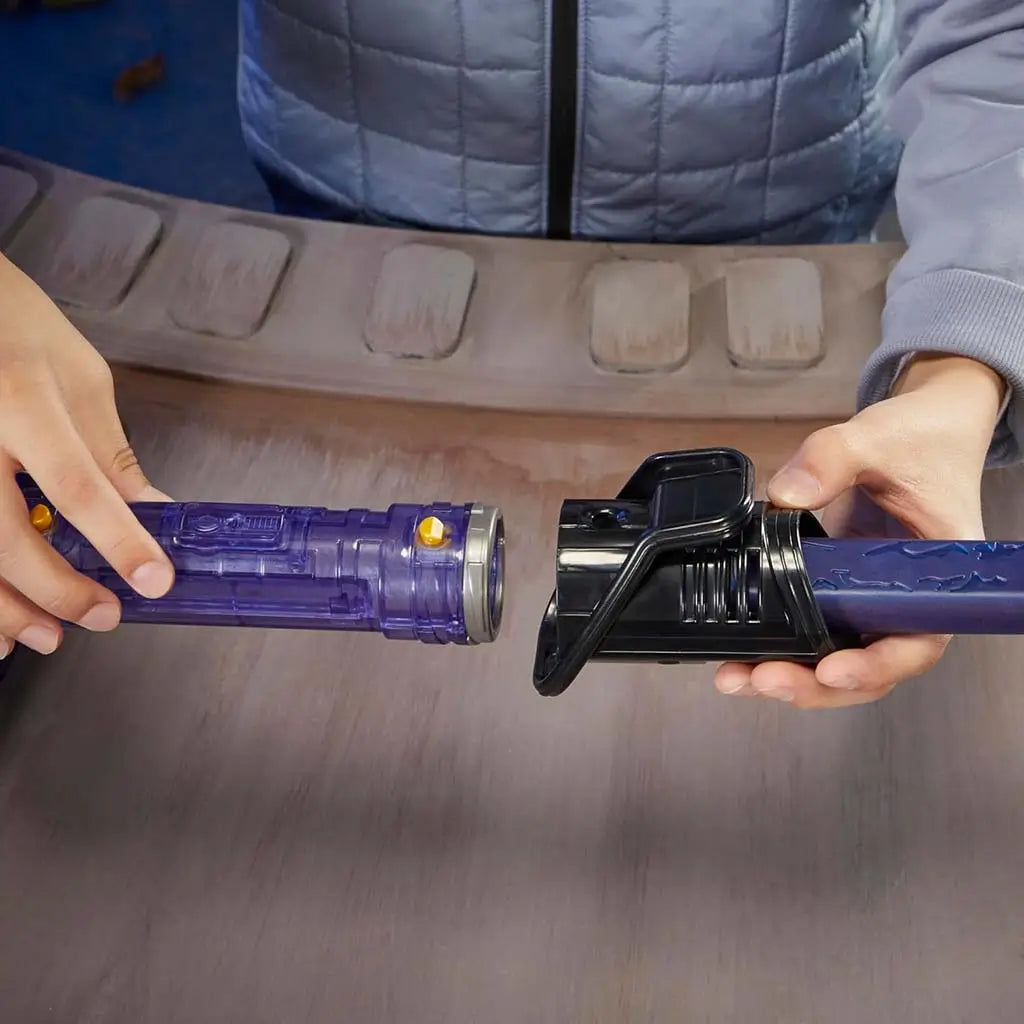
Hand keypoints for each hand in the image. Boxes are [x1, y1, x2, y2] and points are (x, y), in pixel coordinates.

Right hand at [0, 253, 173, 656]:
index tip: (154, 581)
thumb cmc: (12, 323)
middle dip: (57, 590)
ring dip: (1, 608)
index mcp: (20, 398)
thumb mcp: (79, 377)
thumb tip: (152, 513)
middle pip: (4, 534)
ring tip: (42, 637)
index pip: (77, 485)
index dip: (119, 541)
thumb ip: (109, 452)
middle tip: (102, 617)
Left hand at [715, 354, 1005, 708]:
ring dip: (790, 673)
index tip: (830, 670)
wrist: (924, 427)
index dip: (875, 666)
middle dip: (814, 684)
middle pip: (869, 669)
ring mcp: (872, 597)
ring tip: (736, 676)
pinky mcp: (842, 588)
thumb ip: (832, 459)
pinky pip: (815, 627)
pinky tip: (740, 652)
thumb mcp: (876, 437)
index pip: (916, 642)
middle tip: (762, 680)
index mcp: (938, 574)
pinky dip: (781, 644)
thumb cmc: (921, 437)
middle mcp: (907, 598)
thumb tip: (785, 496)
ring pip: (837, 657)